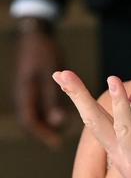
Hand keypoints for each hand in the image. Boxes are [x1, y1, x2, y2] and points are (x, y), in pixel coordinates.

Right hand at [15, 23, 66, 147]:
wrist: (34, 34)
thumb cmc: (43, 51)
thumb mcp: (50, 73)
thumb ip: (53, 95)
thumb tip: (58, 121)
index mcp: (26, 93)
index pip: (30, 120)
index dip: (42, 133)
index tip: (55, 143)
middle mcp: (24, 94)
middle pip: (31, 119)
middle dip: (43, 131)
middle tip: (56, 142)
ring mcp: (27, 90)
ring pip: (34, 112)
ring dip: (44, 123)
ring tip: (57, 133)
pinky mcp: (32, 85)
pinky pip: (37, 103)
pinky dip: (46, 111)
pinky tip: (59, 114)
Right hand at [52, 71, 130, 177]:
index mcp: (119, 149)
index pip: (96, 118)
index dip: (79, 96)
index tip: (62, 74)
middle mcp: (121, 155)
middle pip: (95, 122)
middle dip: (78, 97)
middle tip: (62, 73)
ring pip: (122, 129)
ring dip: (119, 105)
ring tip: (113, 79)